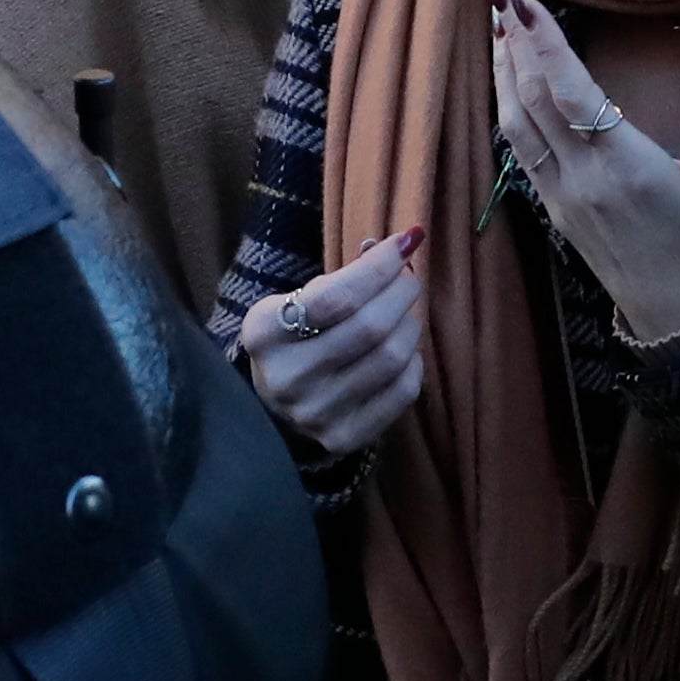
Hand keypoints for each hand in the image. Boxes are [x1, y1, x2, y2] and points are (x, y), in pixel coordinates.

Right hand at [240, 227, 427, 455]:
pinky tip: (403, 353)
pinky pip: (402, 392)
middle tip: (408, 281)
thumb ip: (345, 276)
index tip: (405, 243)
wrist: (274, 408)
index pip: (337, 296)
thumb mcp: (299, 301)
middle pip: (370, 327)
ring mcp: (315, 412)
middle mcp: (286, 377)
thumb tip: (404, 246)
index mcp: (266, 333)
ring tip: (403, 317)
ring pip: (391, 358)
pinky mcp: (343, 437)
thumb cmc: (296, 339)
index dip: (379, 267)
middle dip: (401, 293)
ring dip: (409, 326)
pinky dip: (413, 364)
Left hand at [488, 0, 679, 345]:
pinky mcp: (558, 214)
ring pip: (516, 126)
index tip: (523, 0)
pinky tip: (509, 86)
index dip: (543, 44)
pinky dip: (510, 110)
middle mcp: (583, 180)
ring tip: (498, 26)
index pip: (571, 94)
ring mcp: (564, 199)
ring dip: (503, 74)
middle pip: (532, 100)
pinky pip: (521, 153)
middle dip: (514, 43)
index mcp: (625, 168)